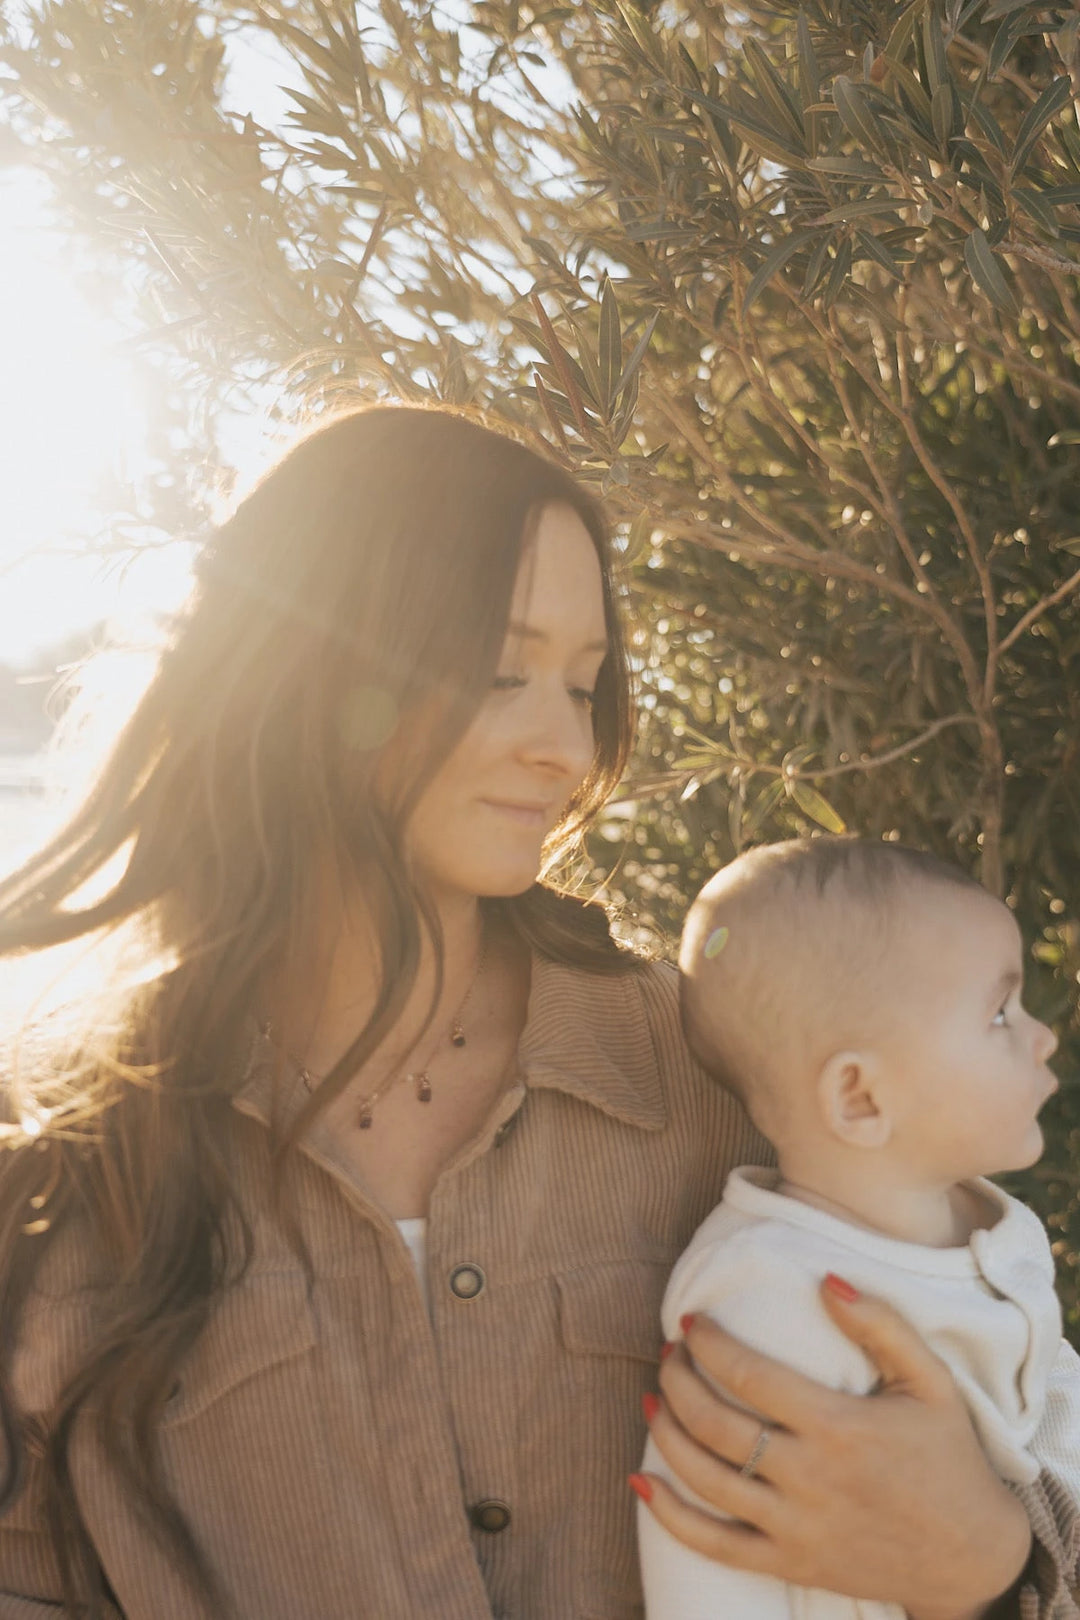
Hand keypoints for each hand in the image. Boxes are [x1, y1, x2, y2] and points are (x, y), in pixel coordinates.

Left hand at [637, 1278, 1030, 1619]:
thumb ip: (880, 1324)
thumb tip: (826, 1279)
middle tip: (667, 1354)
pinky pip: (715, 1545)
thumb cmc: (947, 1457)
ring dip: (666, 1434)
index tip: (691, 1322)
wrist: (970, 1555)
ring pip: (706, 1480)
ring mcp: (796, 1527)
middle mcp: (809, 1478)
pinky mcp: (790, 1564)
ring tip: (651, 1398)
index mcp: (839, 1426)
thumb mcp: (929, 1381)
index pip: (750, 1375)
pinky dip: (669, 1516)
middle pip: (715, 1424)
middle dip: (678, 1381)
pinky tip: (641, 1480)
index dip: (709, 1343)